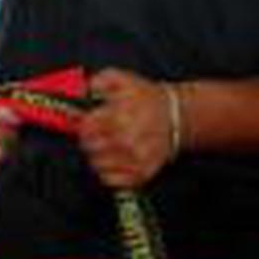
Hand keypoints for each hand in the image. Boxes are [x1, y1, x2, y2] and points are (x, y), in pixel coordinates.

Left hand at [79, 69, 177, 188]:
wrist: (176, 116)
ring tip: (106, 144)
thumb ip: (99, 80)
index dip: (82, 124)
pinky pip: (109, 179)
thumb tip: (84, 89)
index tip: (85, 123)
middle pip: (88, 147)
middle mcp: (127, 142)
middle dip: (89, 139)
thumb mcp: (123, 79)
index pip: (85, 128)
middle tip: (96, 133)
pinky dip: (107, 170)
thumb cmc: (148, 99)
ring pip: (96, 164)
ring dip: (96, 155)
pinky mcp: (140, 175)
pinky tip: (114, 158)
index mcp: (120, 118)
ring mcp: (134, 161)